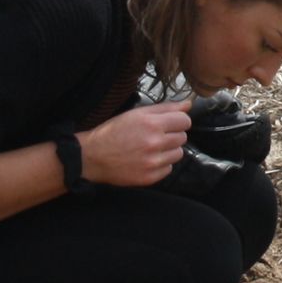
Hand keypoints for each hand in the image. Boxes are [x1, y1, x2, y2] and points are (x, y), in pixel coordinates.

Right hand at [78, 100, 192, 187]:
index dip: (178, 121)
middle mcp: (154, 143)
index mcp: (151, 124)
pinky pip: (168, 169)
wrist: (93, 156)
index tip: (170, 123)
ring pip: (178, 154)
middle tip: (156, 136)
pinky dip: (161, 164)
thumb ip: (165, 108)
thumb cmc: (114, 132)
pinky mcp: (150, 177)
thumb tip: (188, 105)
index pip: (184, 121)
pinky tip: (147, 160)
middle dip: (172, 135)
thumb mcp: (136, 113)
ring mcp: (153, 162)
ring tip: (151, 148)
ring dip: (168, 150)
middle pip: (182, 137)